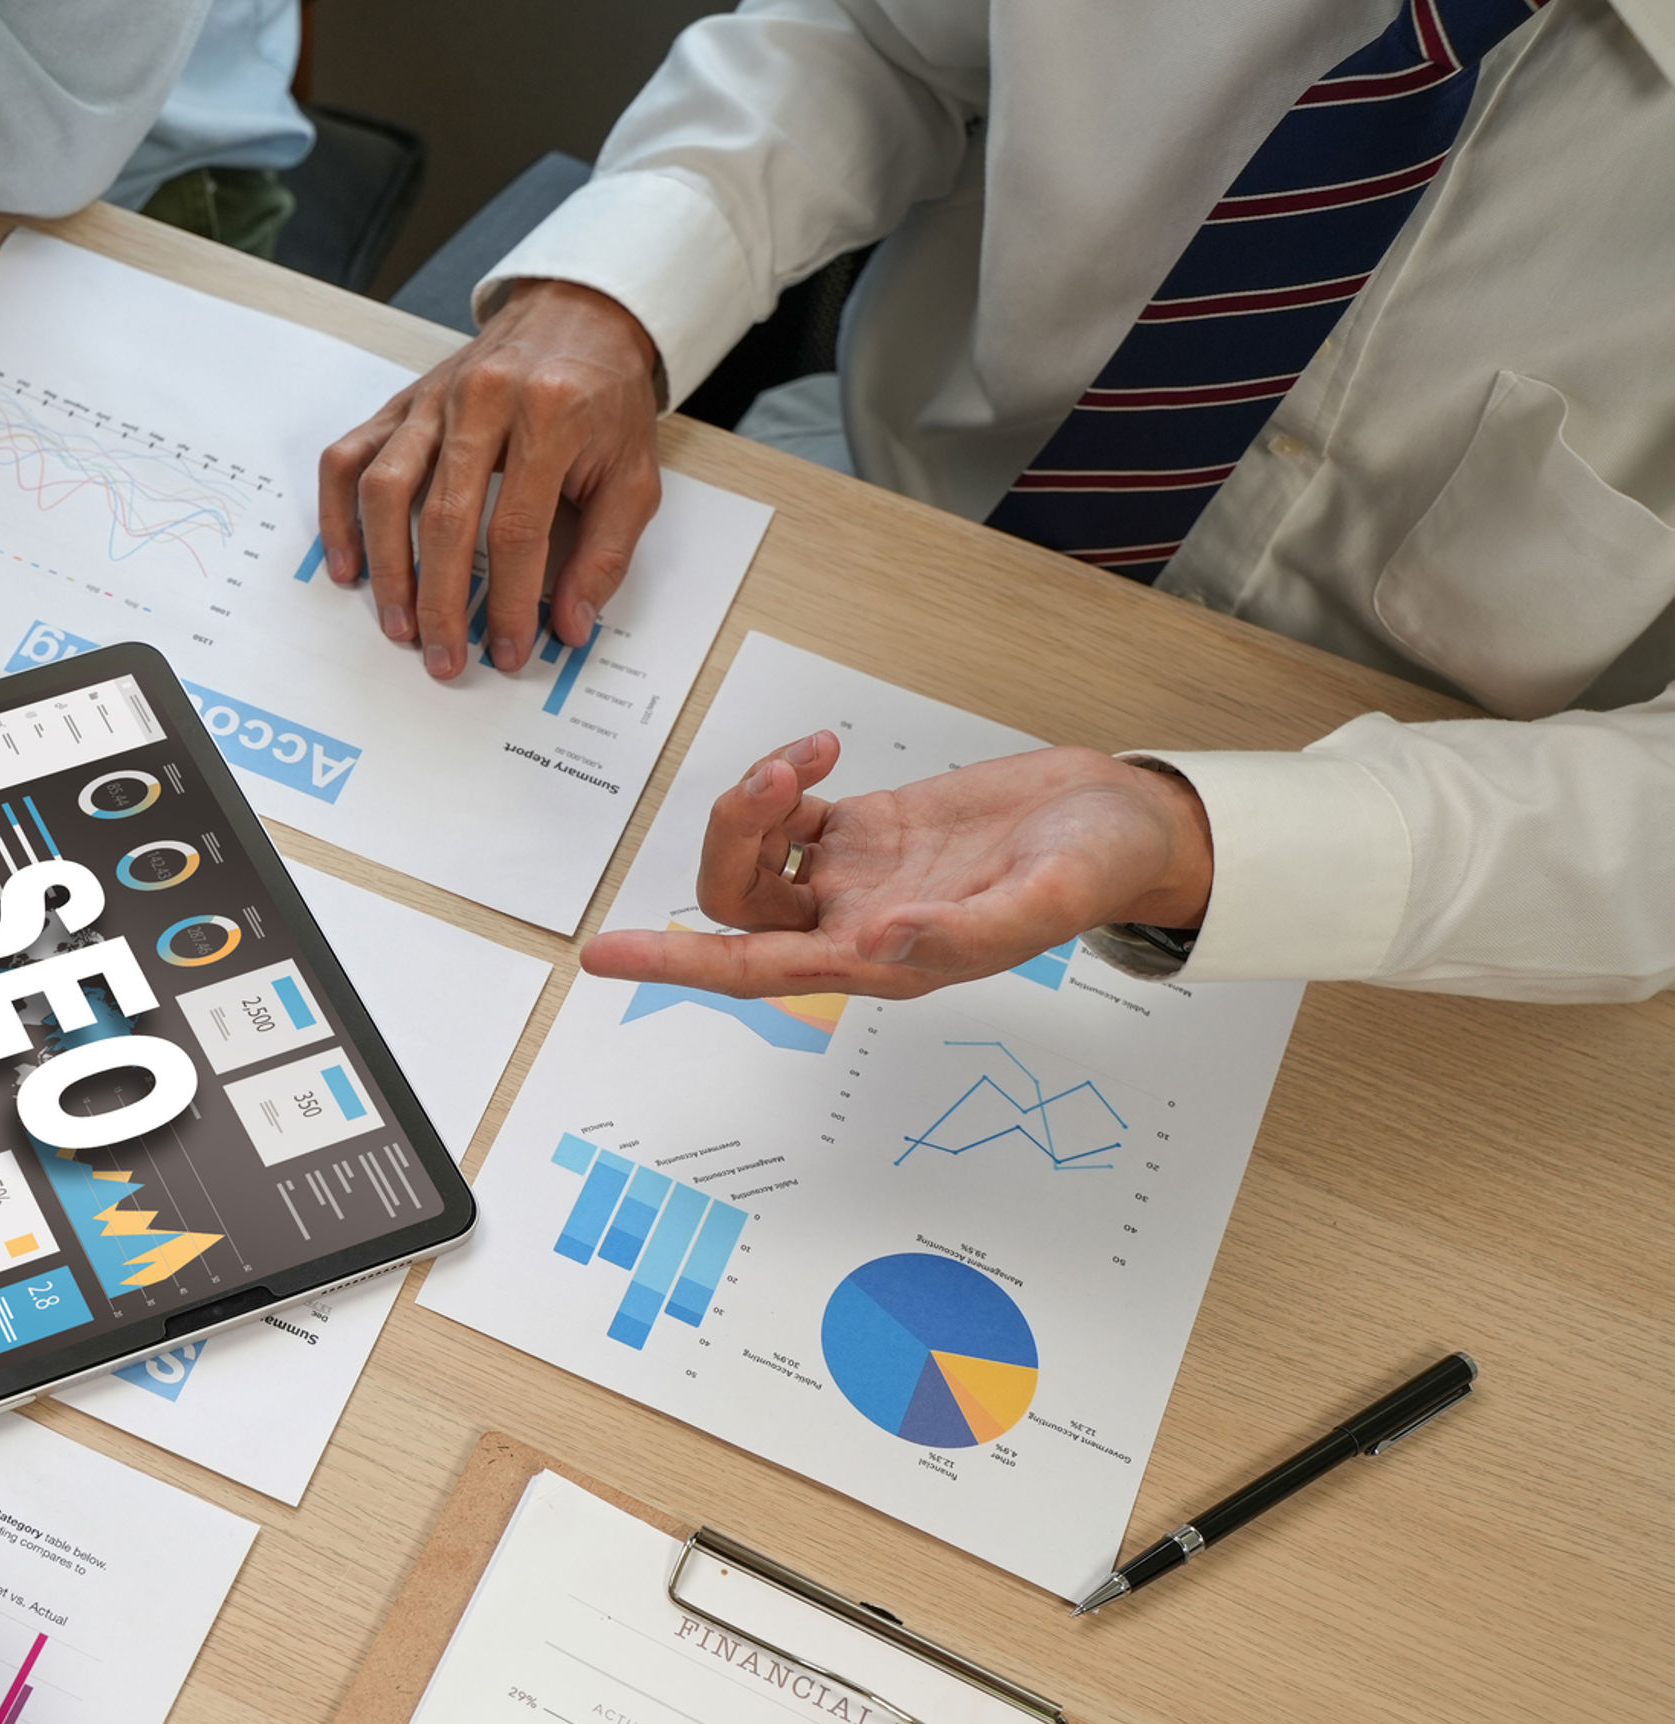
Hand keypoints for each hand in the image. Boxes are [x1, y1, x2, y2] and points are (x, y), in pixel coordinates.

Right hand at [318, 280, 663, 679]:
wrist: (577, 316)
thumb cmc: (604, 398)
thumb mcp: (634, 473)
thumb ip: (607, 554)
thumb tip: (569, 626)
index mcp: (549, 414)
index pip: (517, 529)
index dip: (512, 601)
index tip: (510, 650)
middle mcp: (481, 401)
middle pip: (444, 519)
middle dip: (441, 602)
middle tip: (443, 658)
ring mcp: (431, 400)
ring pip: (385, 490)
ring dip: (387, 568)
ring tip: (398, 625)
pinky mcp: (401, 403)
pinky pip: (348, 458)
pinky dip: (339, 515)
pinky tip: (349, 566)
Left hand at [579, 731, 1215, 999]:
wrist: (1124, 820)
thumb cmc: (1094, 869)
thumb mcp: (1044, 901)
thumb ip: (964, 932)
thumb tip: (873, 942)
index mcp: (882, 961)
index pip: (753, 971)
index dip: (677, 963)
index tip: (603, 954)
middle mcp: (853, 927)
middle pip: (736, 900)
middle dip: (735, 834)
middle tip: (787, 779)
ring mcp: (853, 878)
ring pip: (751, 854)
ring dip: (756, 800)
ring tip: (809, 758)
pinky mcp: (864, 829)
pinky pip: (787, 810)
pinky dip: (787, 774)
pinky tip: (826, 748)